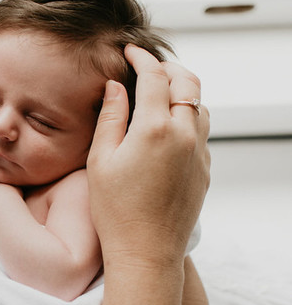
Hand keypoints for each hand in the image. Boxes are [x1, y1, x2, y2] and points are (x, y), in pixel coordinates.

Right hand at [87, 45, 209, 269]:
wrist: (146, 252)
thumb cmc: (116, 212)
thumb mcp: (101, 160)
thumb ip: (111, 117)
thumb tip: (116, 87)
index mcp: (156, 128)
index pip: (155, 76)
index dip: (142, 58)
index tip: (131, 52)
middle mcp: (185, 135)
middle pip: (187, 81)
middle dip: (168, 67)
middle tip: (148, 67)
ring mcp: (198, 153)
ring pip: (199, 105)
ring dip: (182, 91)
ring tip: (160, 95)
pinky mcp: (204, 170)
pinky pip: (201, 131)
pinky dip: (188, 117)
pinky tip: (168, 129)